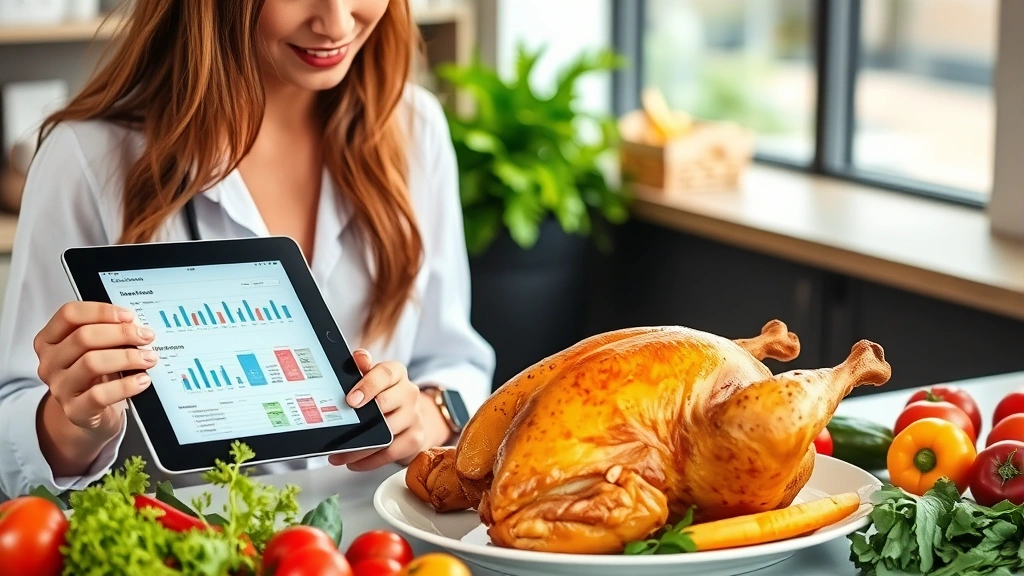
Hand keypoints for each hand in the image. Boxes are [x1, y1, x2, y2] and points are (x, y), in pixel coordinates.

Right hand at [34, 302, 157, 440]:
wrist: (88, 413)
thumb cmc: (94, 375)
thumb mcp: (94, 349)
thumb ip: (105, 333)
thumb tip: (135, 324)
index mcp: (50, 340)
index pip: (69, 314)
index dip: (101, 311)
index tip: (128, 316)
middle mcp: (50, 362)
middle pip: (83, 337)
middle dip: (121, 333)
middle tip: (146, 336)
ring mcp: (60, 387)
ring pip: (92, 363)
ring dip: (127, 357)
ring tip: (149, 358)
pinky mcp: (74, 410)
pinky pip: (100, 395)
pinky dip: (126, 385)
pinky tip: (143, 380)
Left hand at [327, 350, 449, 470]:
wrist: (410, 417)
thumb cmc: (383, 396)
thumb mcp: (371, 378)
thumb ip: (362, 367)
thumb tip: (358, 357)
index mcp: (396, 373)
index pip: (385, 374)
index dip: (368, 386)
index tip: (351, 400)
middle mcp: (409, 393)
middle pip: (386, 404)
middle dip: (361, 420)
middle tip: (337, 433)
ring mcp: (414, 416)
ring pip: (386, 433)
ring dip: (359, 448)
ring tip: (338, 454)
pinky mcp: (415, 439)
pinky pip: (391, 452)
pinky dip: (370, 461)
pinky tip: (353, 462)